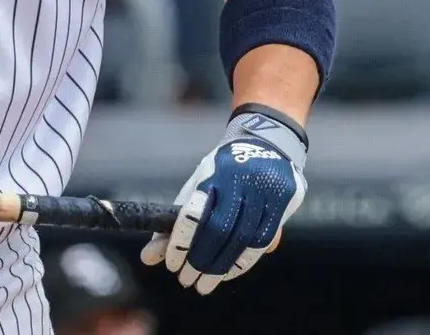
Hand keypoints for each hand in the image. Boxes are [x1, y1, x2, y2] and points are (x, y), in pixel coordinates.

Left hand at [141, 109, 306, 294]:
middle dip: (201, 261)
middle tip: (187, 281)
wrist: (265, 144)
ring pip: (242, 239)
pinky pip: (263, 241)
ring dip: (221, 268)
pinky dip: (243, 262)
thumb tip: (147, 258)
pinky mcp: (282, 202)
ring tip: (204, 285)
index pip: (192, 213)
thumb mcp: (196, 187)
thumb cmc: (221, 173)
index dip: (181, 243)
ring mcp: (264, 191)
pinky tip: (228, 274)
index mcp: (211, 174)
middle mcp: (239, 181)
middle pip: (219, 230)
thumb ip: (173, 222)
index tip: (172, 265)